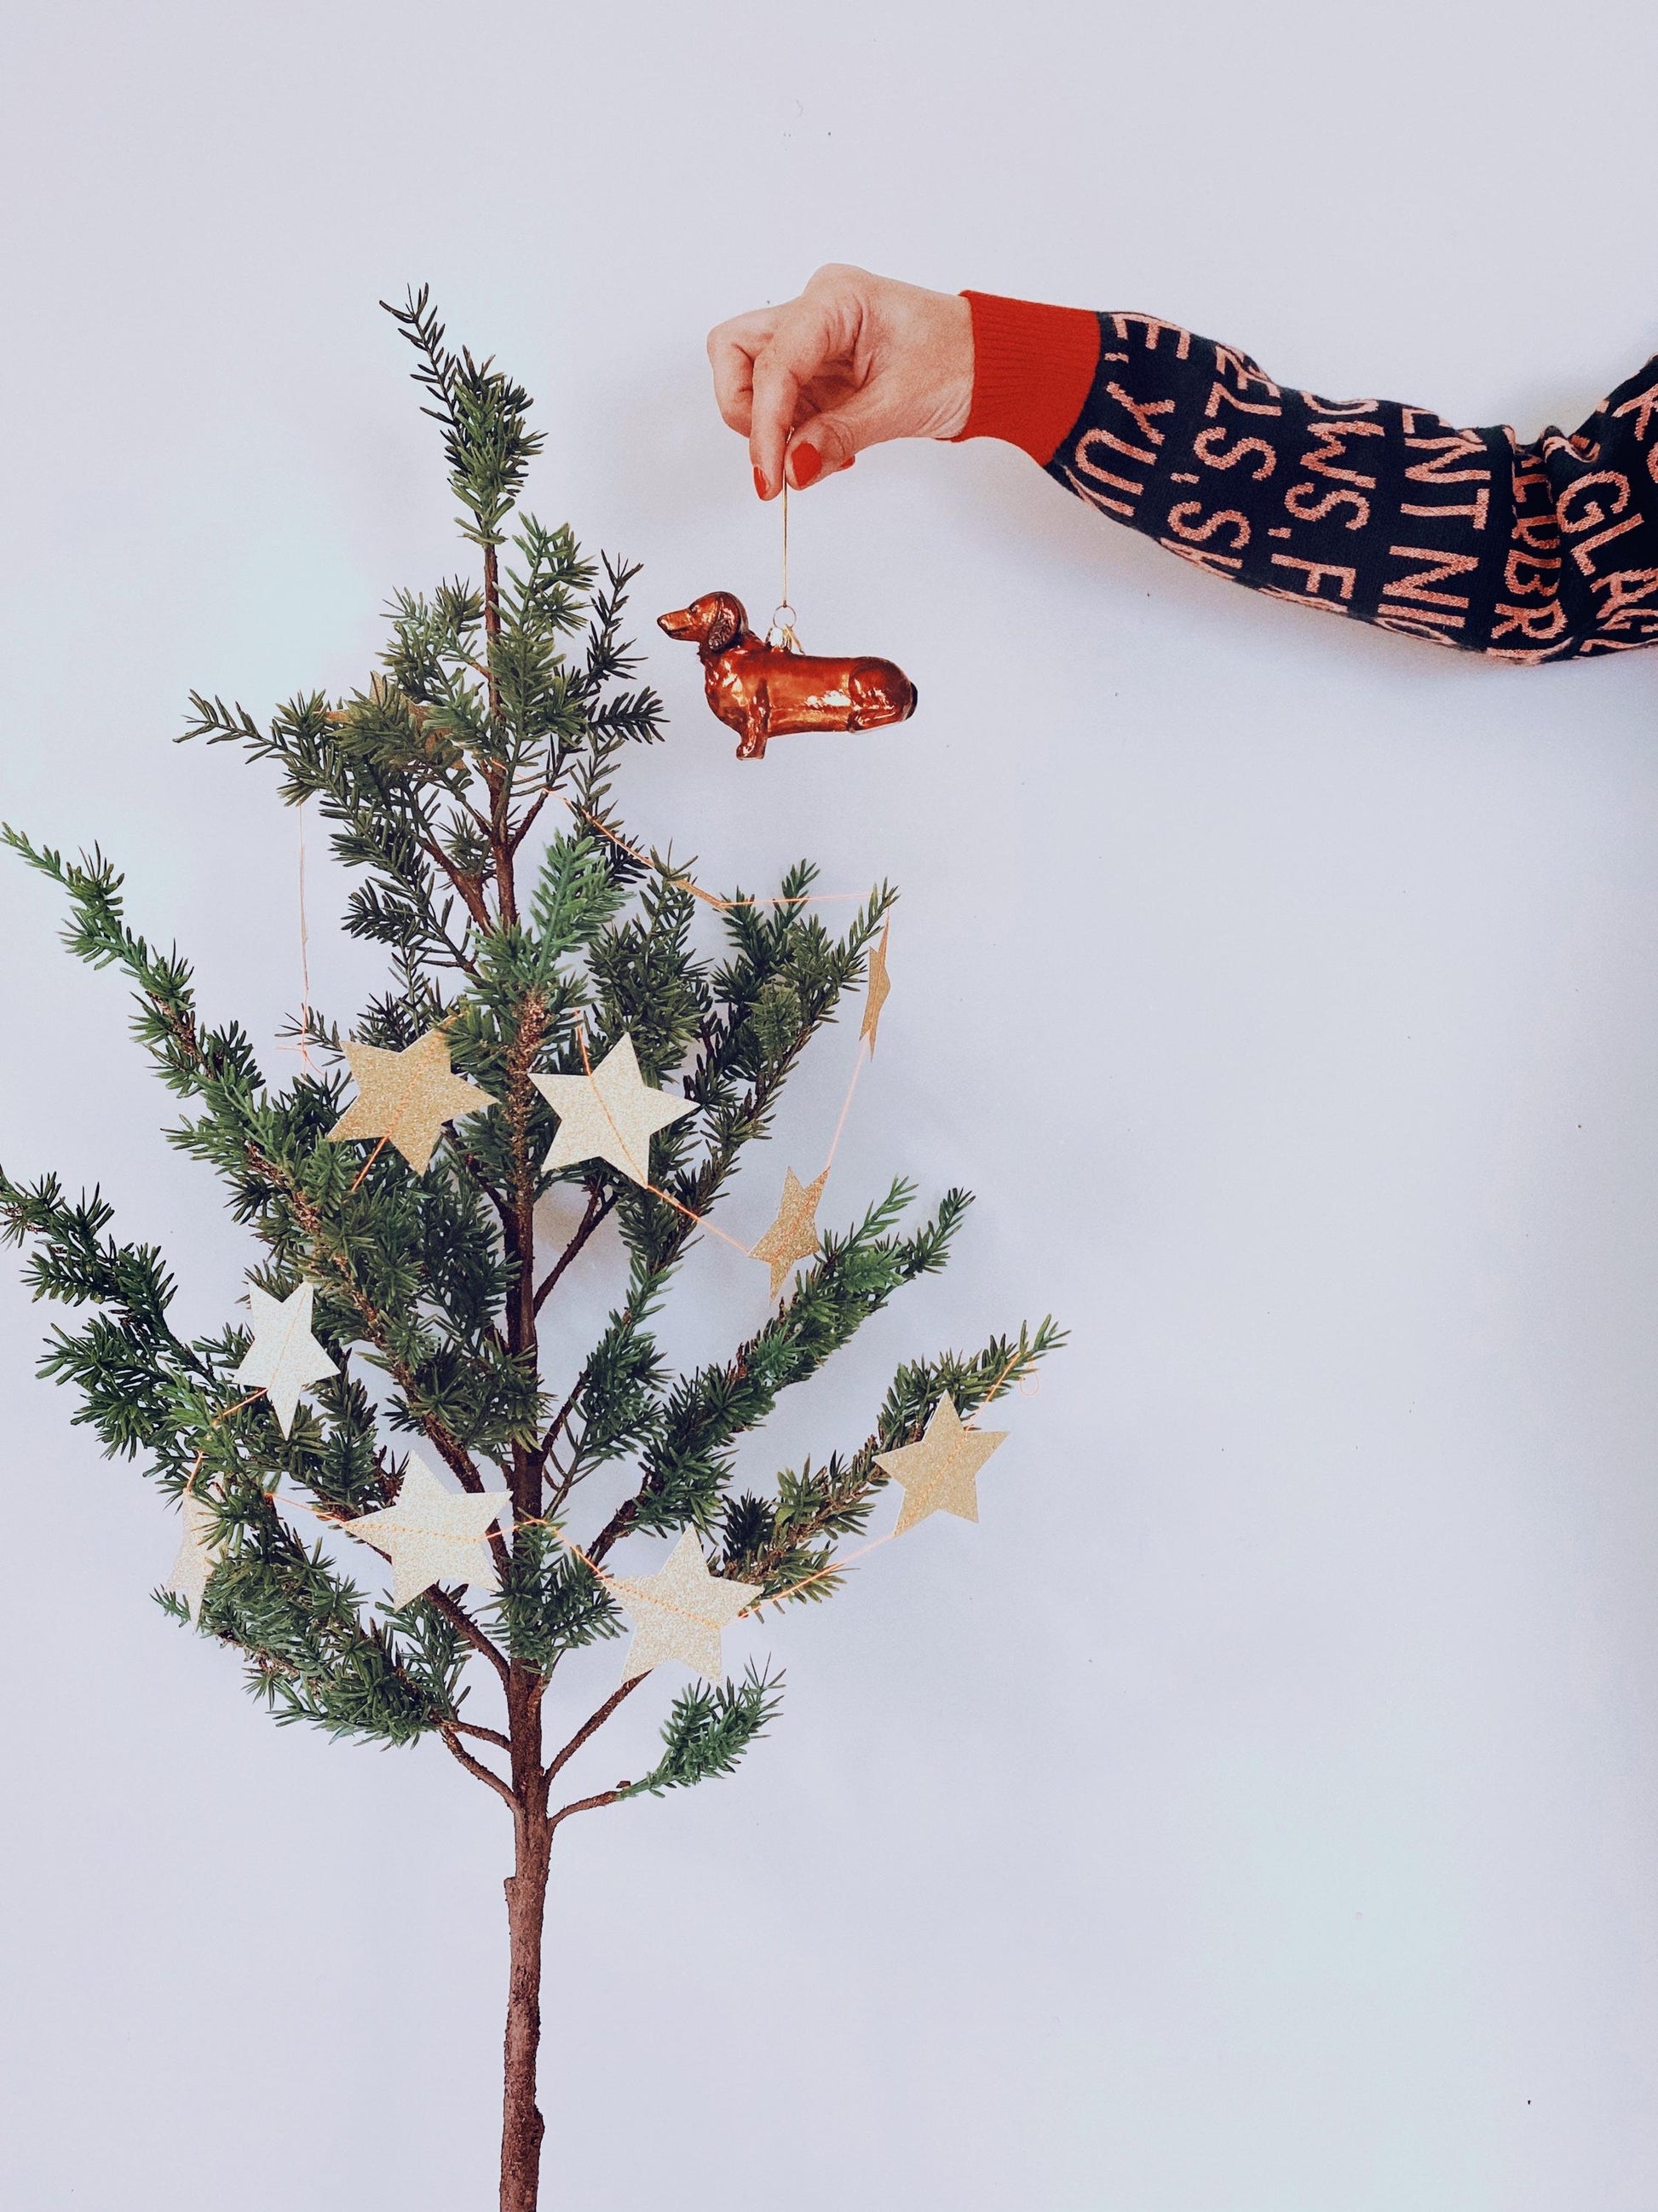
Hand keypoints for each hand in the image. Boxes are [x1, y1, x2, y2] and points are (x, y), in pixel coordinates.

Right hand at [708, 264, 973, 498]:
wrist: (989, 363)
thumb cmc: (959, 361)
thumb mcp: (900, 404)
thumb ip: (838, 436)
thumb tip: (791, 470)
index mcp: (835, 299)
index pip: (772, 363)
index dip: (763, 426)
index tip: (771, 479)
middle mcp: (814, 308)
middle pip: (735, 352)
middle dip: (747, 411)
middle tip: (779, 457)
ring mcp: (811, 335)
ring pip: (748, 376)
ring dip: (770, 424)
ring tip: (819, 451)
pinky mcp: (815, 364)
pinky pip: (778, 398)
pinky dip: (790, 430)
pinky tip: (828, 445)